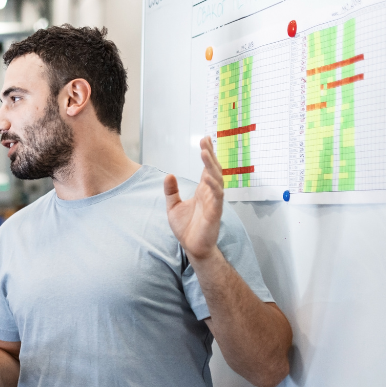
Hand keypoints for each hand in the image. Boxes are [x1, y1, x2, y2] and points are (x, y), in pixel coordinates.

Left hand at [164, 136, 224, 263]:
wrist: (192, 247)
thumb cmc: (186, 228)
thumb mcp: (173, 206)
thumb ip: (171, 192)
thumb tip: (169, 175)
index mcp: (202, 191)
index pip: (206, 168)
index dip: (207, 154)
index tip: (205, 139)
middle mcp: (210, 194)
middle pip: (213, 170)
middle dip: (210, 155)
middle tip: (206, 141)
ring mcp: (214, 202)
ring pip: (216, 180)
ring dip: (211, 166)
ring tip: (205, 153)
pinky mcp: (215, 213)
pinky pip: (216, 197)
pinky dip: (213, 186)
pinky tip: (207, 177)